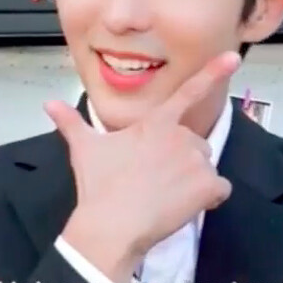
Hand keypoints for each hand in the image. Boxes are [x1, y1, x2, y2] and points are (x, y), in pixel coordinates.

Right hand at [44, 51, 240, 282]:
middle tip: (154, 181)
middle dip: (180, 161)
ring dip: (193, 181)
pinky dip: (208, 199)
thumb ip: (70, 122)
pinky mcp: (208, 186)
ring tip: (165, 196)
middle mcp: (181, 136)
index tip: (234, 57)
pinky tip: (184, 207)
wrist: (112, 225)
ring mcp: (197, 161)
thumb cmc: (99, 185)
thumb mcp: (83, 149)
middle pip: (194, 144)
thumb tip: (48, 103)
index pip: (189, 92)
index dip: (213, 72)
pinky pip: (220, 190)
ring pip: (206, 168)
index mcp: (156, 123)